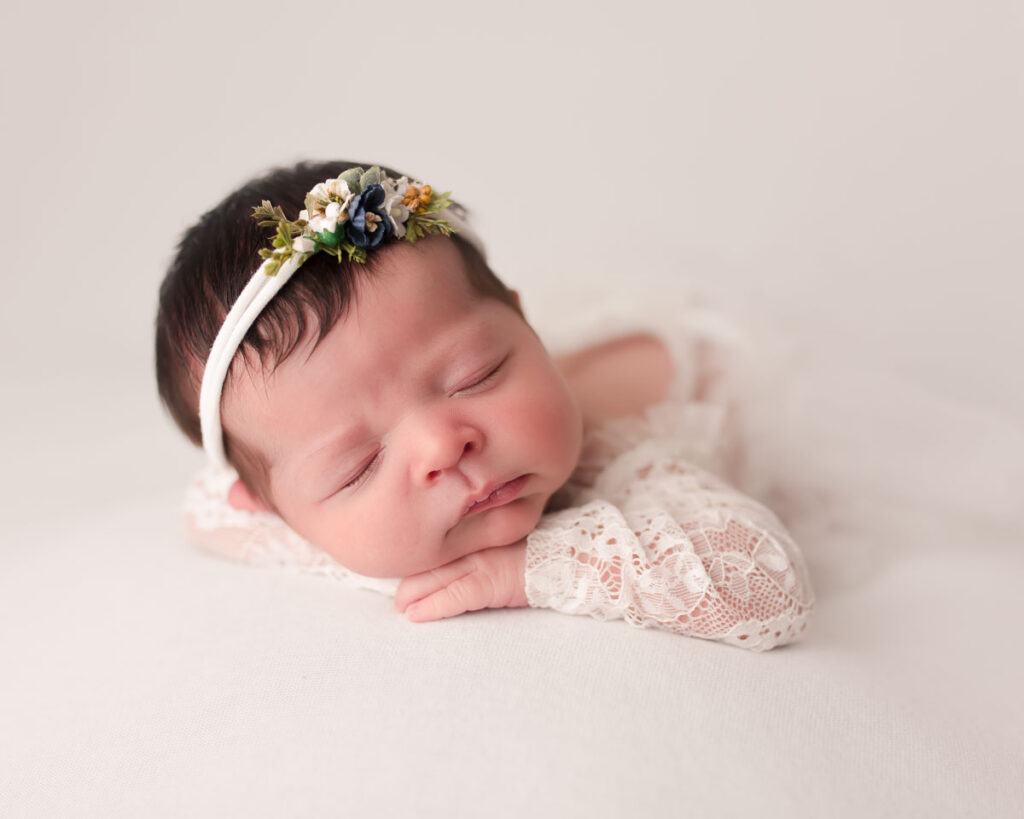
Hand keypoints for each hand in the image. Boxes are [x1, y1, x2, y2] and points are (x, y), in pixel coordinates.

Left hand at [394, 540, 528, 621]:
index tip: (404, 569)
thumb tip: (463, 558)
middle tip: (397, 598)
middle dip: (408, 583)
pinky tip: (415, 615)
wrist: (568, 559)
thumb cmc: (541, 551)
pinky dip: (431, 607)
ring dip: (412, 597)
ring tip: (401, 608)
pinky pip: (453, 597)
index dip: (417, 559)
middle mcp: (472, 544)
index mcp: (475, 532)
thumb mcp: (506, 540)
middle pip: (428, 562)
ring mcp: (479, 563)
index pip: (437, 546)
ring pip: (433, 580)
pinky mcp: (488, 584)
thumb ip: (483, 544)